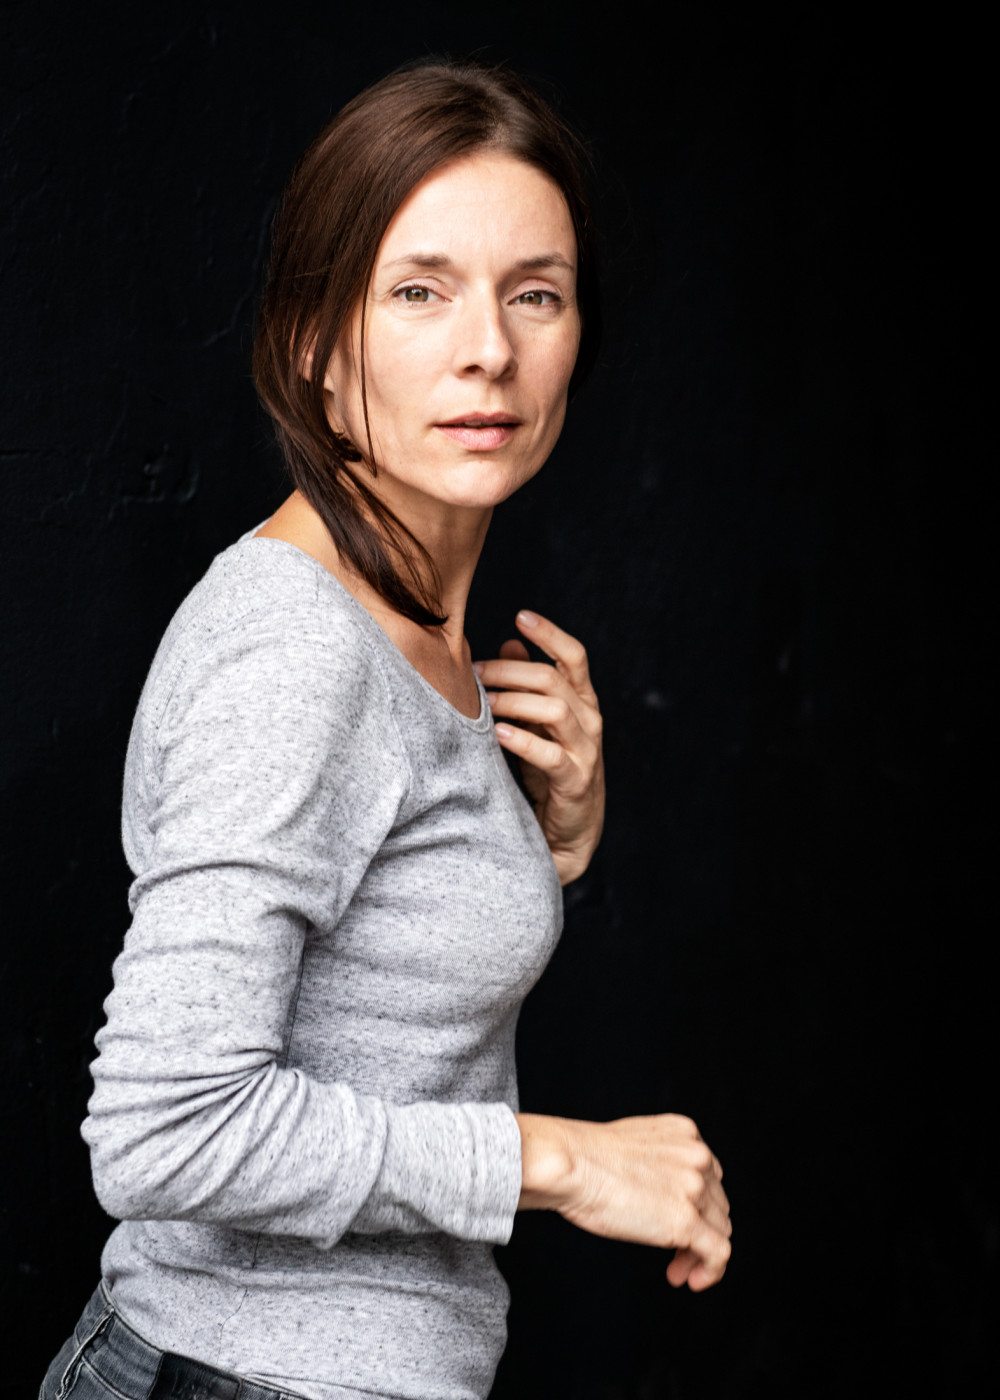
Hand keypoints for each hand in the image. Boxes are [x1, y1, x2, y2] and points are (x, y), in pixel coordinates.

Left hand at [474, 611, 604, 884]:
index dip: (550, 634)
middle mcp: (589, 720)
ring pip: (554, 709)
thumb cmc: (548, 771)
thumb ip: (527, 685)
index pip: (574, 656)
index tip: (521, 615)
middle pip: (553, 678)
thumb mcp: (537, 723)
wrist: (568, 832)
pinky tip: (496, 734)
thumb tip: (509, 642)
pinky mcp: (576, 781)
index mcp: (582, 702)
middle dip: (509, 670)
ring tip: (481, 701)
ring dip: (512, 700)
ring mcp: (586, 751)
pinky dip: (522, 741)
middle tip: (472, 671)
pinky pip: (551, 754)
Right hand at [517, 1111, 731, 1290]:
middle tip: (675, 1255)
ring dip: (699, 1254)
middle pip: (716, 1205)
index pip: (709, 1177)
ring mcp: (694, 1188)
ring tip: (677, 1271)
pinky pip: (719, 1253)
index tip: (678, 1225)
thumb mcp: (634, 1146)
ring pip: (720, 1229)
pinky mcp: (686, 1220)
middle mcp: (697, 1156)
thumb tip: (657, 1194)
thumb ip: (657, 1162)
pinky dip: (712, 1271)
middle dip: (699, 1231)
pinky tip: (693, 1280)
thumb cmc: (583, 1156)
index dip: (697, 1206)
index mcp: (685, 1133)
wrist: (569, 1163)